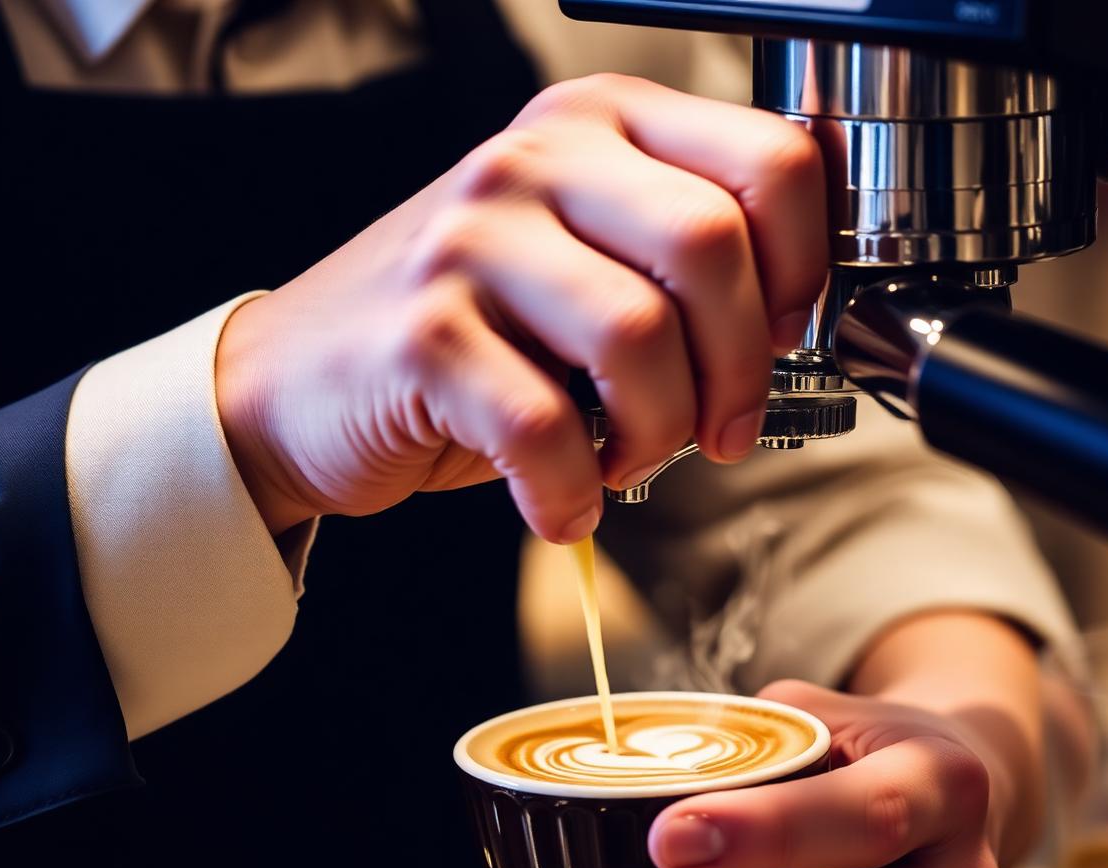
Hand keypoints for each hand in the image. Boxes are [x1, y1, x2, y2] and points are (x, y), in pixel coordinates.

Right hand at [214, 74, 826, 542]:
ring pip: (637, 338)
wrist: (303, 379)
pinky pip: (546, 428)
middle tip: (720, 429)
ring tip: (627, 461)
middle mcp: (533, 159)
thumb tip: (791, 321)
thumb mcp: (580, 259)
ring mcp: (469, 241)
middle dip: (739, 370)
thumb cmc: (465, 329)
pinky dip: (574, 493)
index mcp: (597, 125)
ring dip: (658, 435)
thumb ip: (675, 258)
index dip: (805, 266)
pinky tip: (563, 503)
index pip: (767, 158)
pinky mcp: (423, 334)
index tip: (783, 336)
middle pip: (710, 248)